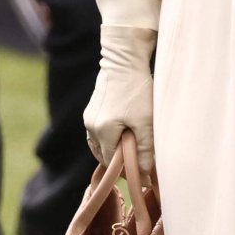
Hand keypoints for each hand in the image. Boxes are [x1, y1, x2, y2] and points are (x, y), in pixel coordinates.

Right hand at [83, 25, 156, 171]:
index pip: (111, 162)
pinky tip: (123, 135)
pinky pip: (97, 133)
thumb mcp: (146, 121)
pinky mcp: (91, 110)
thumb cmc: (138, 90)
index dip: (127, 170)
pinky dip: (108, 139)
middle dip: (118, 162)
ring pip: (98, 145)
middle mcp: (90, 126)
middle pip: (102, 155)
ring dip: (112, 150)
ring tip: (132, 149)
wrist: (124, 60)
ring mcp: (88, 118)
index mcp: (102, 131)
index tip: (142, 173)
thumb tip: (145, 172)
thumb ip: (145, 149)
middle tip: (139, 163)